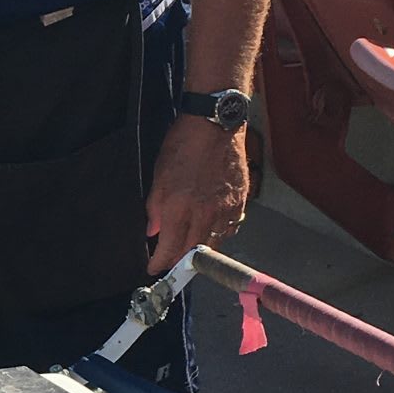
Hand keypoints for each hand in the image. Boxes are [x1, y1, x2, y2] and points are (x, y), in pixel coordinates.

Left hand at [144, 116, 248, 273]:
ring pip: (213, 241)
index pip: (170, 248)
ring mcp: (225, 209)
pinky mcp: (240, 202)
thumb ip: (155, 207)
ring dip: (200, 248)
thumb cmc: (183, 144)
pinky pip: (229, 227)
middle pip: (193, 250)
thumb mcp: (159, 174)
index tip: (154, 268)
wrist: (215, 124)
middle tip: (170, 262)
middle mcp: (205, 213)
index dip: (161, 262)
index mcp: (180, 207)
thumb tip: (153, 230)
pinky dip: (218, 233)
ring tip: (189, 247)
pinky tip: (209, 228)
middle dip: (180, 260)